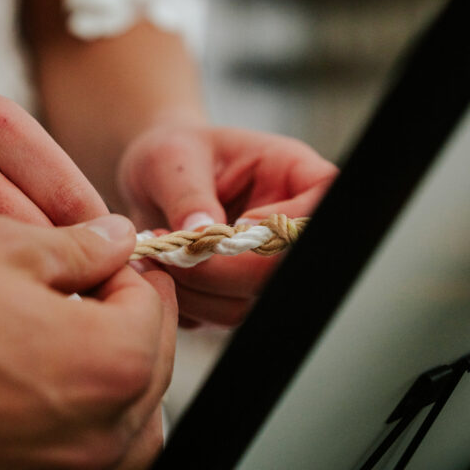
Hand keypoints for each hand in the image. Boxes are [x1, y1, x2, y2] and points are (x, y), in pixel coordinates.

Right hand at [0, 215, 176, 469]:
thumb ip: (76, 246)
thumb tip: (118, 240)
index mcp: (109, 363)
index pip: (153, 306)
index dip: (127, 270)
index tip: (101, 258)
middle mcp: (98, 437)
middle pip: (153, 371)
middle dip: (134, 324)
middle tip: (94, 294)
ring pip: (132, 438)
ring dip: (124, 391)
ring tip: (81, 350)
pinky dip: (85, 442)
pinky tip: (48, 407)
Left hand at [118, 123, 336, 325]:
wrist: (150, 181)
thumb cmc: (172, 154)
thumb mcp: (172, 158)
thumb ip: (188, 193)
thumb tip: (202, 231)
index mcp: (291, 177)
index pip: (320, 209)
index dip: (286, 228)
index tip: (237, 224)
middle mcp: (286, 227)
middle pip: (284, 269)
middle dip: (226, 270)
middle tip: (178, 251)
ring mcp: (263, 264)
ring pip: (250, 301)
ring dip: (198, 289)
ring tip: (161, 255)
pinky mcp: (237, 291)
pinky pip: (219, 314)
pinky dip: (185, 302)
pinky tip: (162, 269)